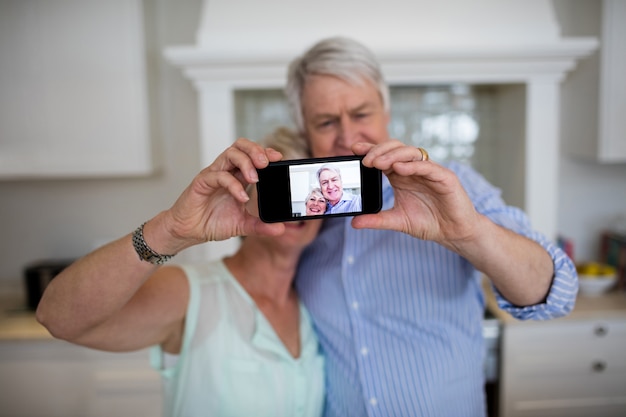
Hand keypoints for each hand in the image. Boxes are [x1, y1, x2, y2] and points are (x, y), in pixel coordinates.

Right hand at [152, 138, 285, 253]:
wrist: (188, 232)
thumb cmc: (211, 222)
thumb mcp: (242, 226)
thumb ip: (260, 226)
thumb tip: (280, 229)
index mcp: (237, 177)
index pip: (252, 156)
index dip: (265, 153)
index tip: (278, 158)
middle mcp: (226, 172)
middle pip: (240, 147)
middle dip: (256, 150)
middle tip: (266, 162)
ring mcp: (214, 175)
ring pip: (230, 154)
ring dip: (245, 162)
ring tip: (255, 178)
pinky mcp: (202, 182)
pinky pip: (218, 176)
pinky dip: (233, 185)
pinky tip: (241, 197)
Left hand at [352, 140, 481, 250]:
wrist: (454, 233)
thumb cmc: (429, 223)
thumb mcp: (397, 221)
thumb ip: (376, 220)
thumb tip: (354, 223)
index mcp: (401, 176)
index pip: (384, 156)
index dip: (370, 149)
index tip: (354, 148)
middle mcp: (414, 169)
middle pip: (395, 149)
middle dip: (378, 151)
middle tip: (365, 161)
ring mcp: (430, 171)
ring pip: (411, 153)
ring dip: (392, 155)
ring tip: (377, 163)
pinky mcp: (445, 177)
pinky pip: (428, 166)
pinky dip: (413, 166)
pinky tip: (399, 168)